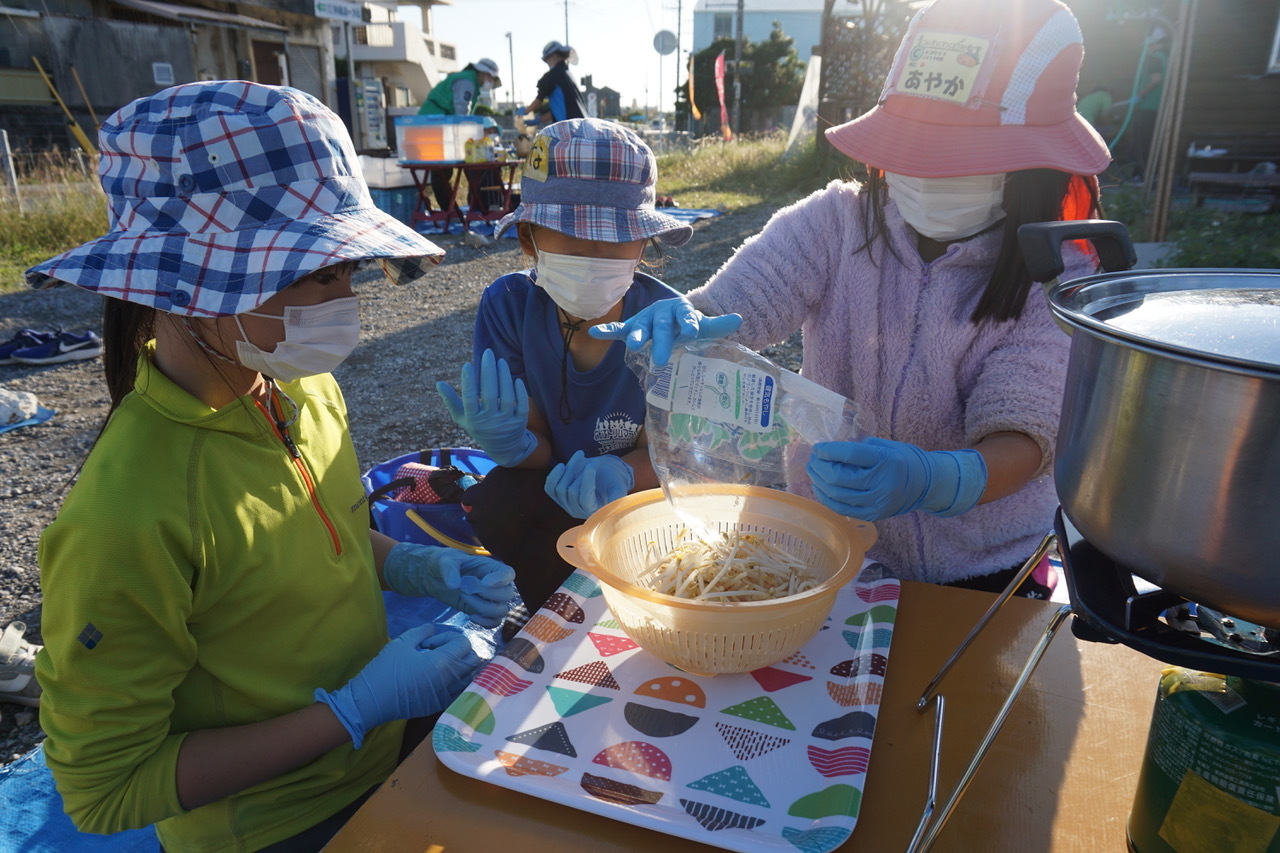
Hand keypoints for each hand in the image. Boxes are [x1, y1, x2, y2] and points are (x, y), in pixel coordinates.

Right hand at [315, 624, 479, 747]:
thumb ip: (422, 632)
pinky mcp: (439, 706)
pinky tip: (438, 679)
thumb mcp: (402, 643)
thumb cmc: (385, 669)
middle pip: (473, 660)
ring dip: (460, 667)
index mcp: (442, 662)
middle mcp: (449, 680)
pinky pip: (459, 692)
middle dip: (459, 651)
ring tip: (440, 664)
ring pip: (469, 677)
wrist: (371, 702)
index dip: (450, 638)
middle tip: (438, 651)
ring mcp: (446, 696)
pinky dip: (455, 682)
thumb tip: (433, 629)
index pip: (465, 644)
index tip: (430, 643)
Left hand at [383, 543, 516, 627]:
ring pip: (501, 610)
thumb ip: (450, 570)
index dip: (500, 580)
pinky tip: (471, 617)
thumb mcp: (445, 561)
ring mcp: (491, 599)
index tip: (483, 582)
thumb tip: (455, 586)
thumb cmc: (444, 564)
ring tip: (464, 599)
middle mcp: (496, 584)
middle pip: (507, 595)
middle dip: (485, 594)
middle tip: (464, 589)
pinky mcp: (484, 612)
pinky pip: (494, 622)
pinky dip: (485, 623)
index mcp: (491, 567)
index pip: (508, 574)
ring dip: (483, 608)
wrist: (436, 577)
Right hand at [436, 348, 537, 466]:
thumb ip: (451, 401)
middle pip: (490, 394)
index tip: (467, 364)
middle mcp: (490, 421)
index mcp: (473, 419)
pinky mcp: (520, 422)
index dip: (468, 382)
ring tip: (500, 361)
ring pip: (507, 397)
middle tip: (488, 353)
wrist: (504, 448)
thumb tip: (438, 383)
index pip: (470, 399)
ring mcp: (506, 422)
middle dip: (488, 371)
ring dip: (504, 377)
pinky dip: (519, 391)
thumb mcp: (463, 418)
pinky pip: (521, 405)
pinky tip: (515, 378)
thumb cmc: (479, 427)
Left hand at [544, 451, 634, 518]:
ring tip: (581, 457)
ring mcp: (566, 505)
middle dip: (580, 472)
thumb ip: (617, 497)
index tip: (592, 464)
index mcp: (594, 512)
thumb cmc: (613, 481)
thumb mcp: (619, 487)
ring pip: (559, 487)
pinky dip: (554, 475)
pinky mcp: (558, 497)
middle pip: (571, 491)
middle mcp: (578, 511)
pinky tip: (562, 466)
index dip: (587, 480)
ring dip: (569, 469)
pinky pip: (549, 488)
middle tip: (591, 460)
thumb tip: (614, 503)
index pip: (584, 498)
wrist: (604, 475)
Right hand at [589, 298, 742, 367]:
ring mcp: (645, 319)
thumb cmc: (688, 325)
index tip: (693, 332)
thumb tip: (738, 319)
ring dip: (635, 335)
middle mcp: (661, 313)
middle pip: (661, 327)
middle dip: (661, 342)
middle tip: (661, 360)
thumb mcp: (703, 326)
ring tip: (633, 347)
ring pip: (640, 327)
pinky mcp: (631, 327)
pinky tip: (595, 332)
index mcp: (681, 310)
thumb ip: (718, 325)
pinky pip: (619, 329)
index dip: (689, 323)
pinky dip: (608, 330)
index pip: (687, 316)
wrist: (670, 317)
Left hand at [806, 438, 987, 520]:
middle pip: (838, 477)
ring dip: (819, 482)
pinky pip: (842, 508)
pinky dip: (827, 498)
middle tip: (813, 459)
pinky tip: (820, 488)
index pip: (849, 455)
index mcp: (885, 460)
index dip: (828, 450)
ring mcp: (877, 502)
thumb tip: (830, 451)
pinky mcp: (873, 515)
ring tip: (813, 472)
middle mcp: (881, 483)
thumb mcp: (884, 446)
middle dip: (819, 467)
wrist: (926, 485)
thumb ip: (859, 448)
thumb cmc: (903, 460)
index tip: (818, 447)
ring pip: (836, 495)